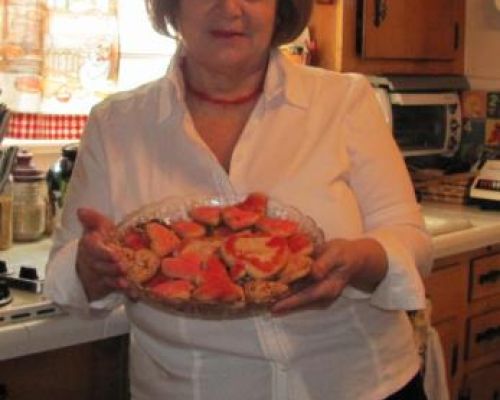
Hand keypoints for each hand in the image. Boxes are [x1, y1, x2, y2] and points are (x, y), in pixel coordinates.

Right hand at [76, 208, 136, 301]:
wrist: (90, 263)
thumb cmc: (100, 242)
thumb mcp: (97, 228)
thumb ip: (93, 219)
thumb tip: (81, 210)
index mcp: (90, 246)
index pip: (93, 249)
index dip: (103, 253)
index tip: (114, 254)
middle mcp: (93, 262)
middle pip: (101, 266)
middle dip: (112, 268)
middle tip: (123, 267)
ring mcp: (100, 275)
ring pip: (108, 279)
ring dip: (117, 281)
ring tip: (126, 281)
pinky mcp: (109, 285)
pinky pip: (117, 290)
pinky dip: (126, 292)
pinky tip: (134, 294)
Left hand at [271, 238, 387, 313]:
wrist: (353, 257)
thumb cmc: (344, 254)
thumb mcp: (336, 254)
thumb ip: (325, 263)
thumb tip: (314, 273)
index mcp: (327, 288)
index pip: (306, 297)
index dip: (290, 302)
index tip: (274, 307)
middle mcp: (321, 295)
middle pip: (298, 302)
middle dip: (280, 304)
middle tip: (260, 304)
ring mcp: (317, 294)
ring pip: (297, 299)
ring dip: (281, 299)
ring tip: (261, 299)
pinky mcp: (313, 290)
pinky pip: (298, 293)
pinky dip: (285, 292)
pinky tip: (272, 289)